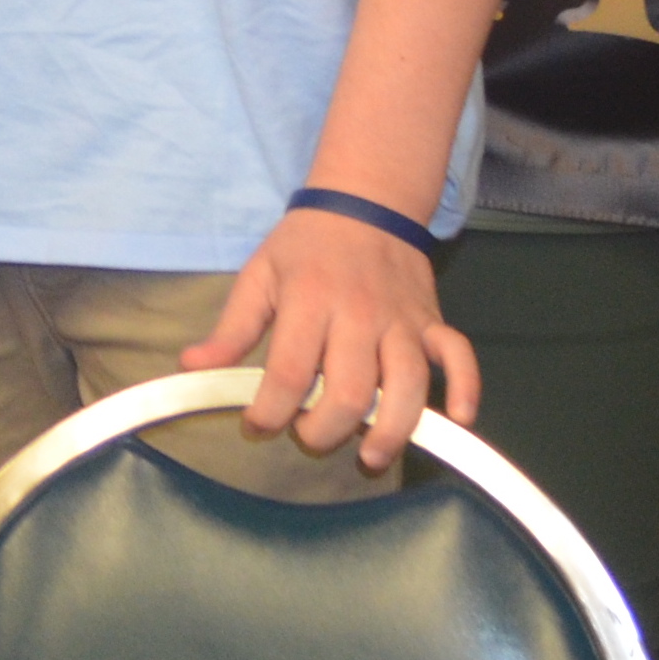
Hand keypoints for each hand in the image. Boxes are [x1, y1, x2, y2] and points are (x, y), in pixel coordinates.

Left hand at [181, 207, 478, 470]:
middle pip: (350, 390)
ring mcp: (402, 320)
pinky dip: (466, 389)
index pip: (291, 372)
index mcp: (309, 302)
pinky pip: (460, 357)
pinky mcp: (433, 322)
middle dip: (327, 429)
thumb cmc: (303, 247)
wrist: (363, 204)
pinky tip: (458, 420)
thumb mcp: (258, 276)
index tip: (257, 425)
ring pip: (407, 385)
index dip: (270, 410)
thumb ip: (231, 329)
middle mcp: (359, 315)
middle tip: (309, 437)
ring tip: (369, 455)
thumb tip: (192, 367)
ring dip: (392, 429)